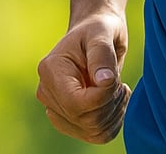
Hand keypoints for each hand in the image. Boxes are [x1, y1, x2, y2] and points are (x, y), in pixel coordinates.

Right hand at [36, 12, 132, 143]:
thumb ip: (102, 55)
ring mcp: (55, 108)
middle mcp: (47, 92)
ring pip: (93, 132)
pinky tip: (113, 100)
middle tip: (118, 82)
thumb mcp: (102, 34)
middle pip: (86, 121)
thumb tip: (103, 82)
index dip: (102, 97)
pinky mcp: (68, 120)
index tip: (114, 79)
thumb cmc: (98, 29)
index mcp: (50, 70)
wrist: (95, 33)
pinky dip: (112, 121)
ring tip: (117, 89)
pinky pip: (96, 135)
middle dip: (110, 104)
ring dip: (114, 113)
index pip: (76, 103)